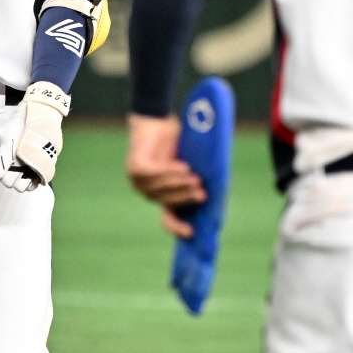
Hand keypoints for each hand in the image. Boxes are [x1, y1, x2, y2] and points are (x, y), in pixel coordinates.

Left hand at [0, 102, 63, 191]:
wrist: (37, 122)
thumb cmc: (13, 129)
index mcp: (9, 149)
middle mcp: (22, 159)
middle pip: (7, 182)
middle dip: (5, 175)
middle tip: (9, 163)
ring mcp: (34, 166)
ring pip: (19, 188)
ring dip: (16, 181)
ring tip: (18, 168)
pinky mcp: (43, 170)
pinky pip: (32, 187)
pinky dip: (28, 183)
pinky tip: (27, 172)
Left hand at [126, 113, 205, 238]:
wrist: (156, 119)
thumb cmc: (174, 140)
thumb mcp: (188, 163)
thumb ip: (196, 177)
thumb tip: (217, 191)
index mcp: (160, 195)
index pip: (167, 218)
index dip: (177, 227)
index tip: (191, 233)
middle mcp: (148, 192)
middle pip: (168, 201)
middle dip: (186, 198)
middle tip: (203, 193)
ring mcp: (138, 182)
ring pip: (162, 187)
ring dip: (179, 183)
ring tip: (196, 177)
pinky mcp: (136, 168)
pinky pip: (155, 172)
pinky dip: (169, 170)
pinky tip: (184, 166)